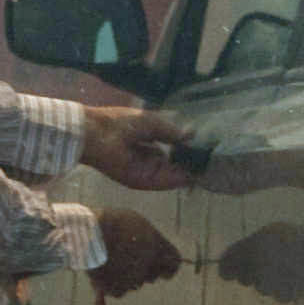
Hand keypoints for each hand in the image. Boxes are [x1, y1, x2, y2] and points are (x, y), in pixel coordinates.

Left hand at [77, 105, 193, 191]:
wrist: (95, 133)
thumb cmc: (120, 122)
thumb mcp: (152, 123)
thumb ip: (171, 131)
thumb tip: (191, 135)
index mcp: (147, 141)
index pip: (170, 149)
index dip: (184, 151)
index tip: (201, 151)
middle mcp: (147, 158)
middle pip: (171, 165)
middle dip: (187, 165)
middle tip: (207, 164)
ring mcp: (143, 170)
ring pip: (169, 175)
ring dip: (185, 174)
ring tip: (204, 171)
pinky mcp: (140, 180)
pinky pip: (161, 182)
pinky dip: (175, 181)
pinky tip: (191, 176)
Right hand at [91, 207, 184, 297]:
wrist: (87, 233)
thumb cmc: (110, 223)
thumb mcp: (135, 222)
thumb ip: (147, 238)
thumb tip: (150, 250)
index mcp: (157, 245)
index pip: (174, 263)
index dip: (167, 267)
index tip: (162, 270)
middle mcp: (150, 264)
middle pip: (153, 275)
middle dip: (144, 271)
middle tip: (127, 261)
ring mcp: (135, 278)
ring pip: (134, 283)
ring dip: (126, 277)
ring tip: (109, 261)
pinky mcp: (119, 289)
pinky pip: (118, 290)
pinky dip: (111, 284)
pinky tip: (102, 270)